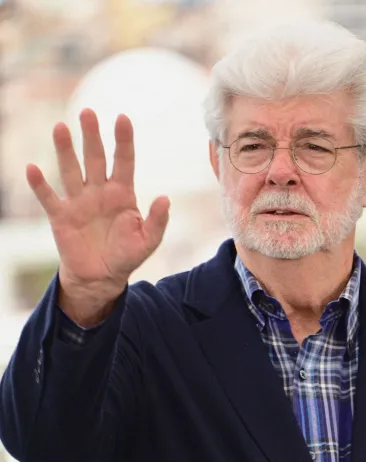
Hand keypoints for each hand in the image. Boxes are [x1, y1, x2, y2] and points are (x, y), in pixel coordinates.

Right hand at [25, 108, 169, 305]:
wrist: (102, 277)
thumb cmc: (126, 256)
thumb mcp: (148, 241)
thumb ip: (157, 221)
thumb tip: (165, 198)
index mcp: (123, 194)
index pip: (124, 161)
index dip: (124, 141)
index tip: (123, 118)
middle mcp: (99, 192)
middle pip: (95, 159)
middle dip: (91, 136)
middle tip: (87, 112)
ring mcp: (79, 202)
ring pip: (71, 171)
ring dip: (65, 150)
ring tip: (60, 127)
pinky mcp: (61, 216)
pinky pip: (49, 198)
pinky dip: (40, 185)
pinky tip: (32, 168)